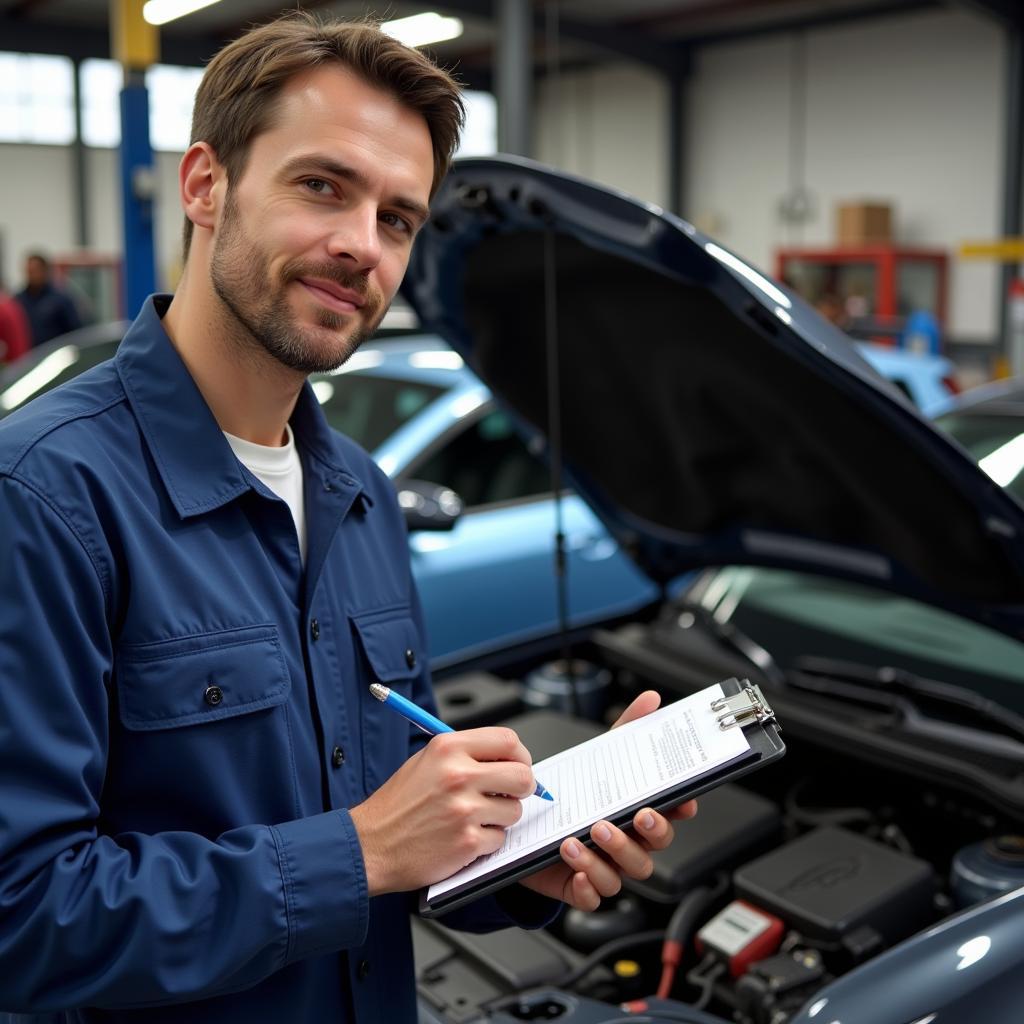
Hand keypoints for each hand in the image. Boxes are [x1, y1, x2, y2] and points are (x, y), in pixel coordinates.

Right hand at [349, 727, 534, 895]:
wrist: (371, 844)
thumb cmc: (398, 805)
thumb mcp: (427, 761)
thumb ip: (466, 755)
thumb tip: (508, 759)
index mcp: (448, 748)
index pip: (508, 741)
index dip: (520, 755)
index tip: (519, 765)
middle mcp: (458, 774)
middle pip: (522, 775)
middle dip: (521, 787)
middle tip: (508, 794)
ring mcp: (464, 809)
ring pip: (514, 810)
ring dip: (501, 817)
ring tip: (474, 818)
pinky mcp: (467, 842)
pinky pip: (500, 838)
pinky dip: (486, 841)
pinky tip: (463, 837)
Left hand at [519, 690, 697, 910]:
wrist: (532, 826)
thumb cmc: (577, 795)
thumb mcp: (601, 758)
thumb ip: (628, 728)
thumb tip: (651, 699)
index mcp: (636, 813)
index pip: (671, 815)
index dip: (681, 810)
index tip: (681, 800)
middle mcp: (626, 843)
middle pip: (654, 848)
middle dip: (648, 834)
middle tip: (631, 816)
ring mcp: (605, 865)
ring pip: (624, 874)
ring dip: (608, 856)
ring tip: (582, 835)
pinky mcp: (579, 884)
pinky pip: (594, 896)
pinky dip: (589, 885)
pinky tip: (576, 870)